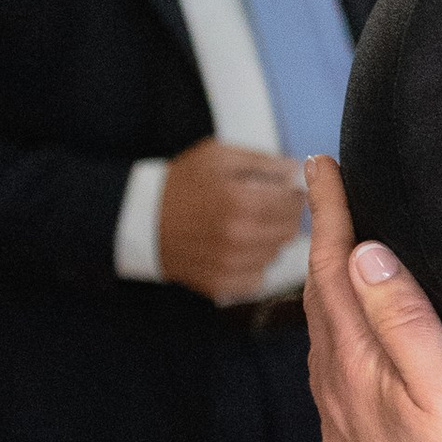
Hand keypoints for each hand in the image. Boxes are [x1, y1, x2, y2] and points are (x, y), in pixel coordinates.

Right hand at [158, 138, 305, 301]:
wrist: (143, 219)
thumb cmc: (183, 183)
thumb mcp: (219, 157)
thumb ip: (264, 162)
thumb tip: (298, 171)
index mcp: (241, 201)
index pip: (293, 203)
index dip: (293, 194)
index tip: (284, 190)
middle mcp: (239, 237)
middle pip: (289, 231)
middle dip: (284, 216)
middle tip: (267, 206)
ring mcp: (230, 265)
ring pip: (276, 254)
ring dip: (270, 240)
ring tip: (247, 225)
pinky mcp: (221, 284)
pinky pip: (258, 277)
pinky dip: (254, 263)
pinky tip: (237, 248)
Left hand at [302, 157, 441, 441]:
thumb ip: (405, 317)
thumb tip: (365, 255)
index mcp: (357, 370)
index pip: (333, 274)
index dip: (329, 216)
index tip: (320, 165)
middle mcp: (336, 405)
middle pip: (319, 312)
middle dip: (323, 254)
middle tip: (327, 205)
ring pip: (321, 362)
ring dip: (325, 312)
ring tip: (335, 281)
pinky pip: (333, 409)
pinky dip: (335, 371)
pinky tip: (350, 378)